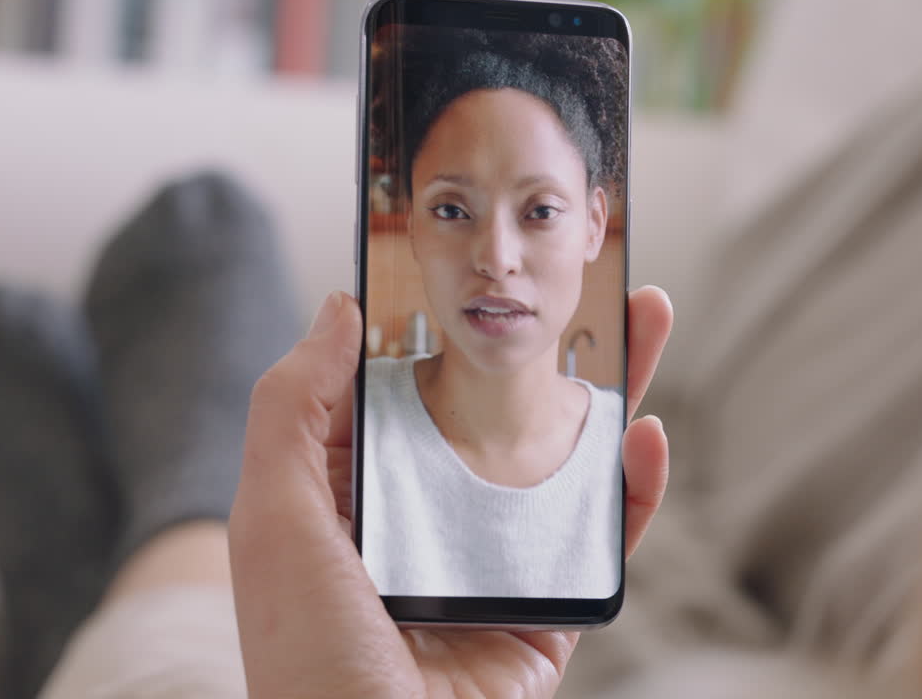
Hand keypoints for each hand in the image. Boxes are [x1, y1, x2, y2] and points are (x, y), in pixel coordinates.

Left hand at [230, 286, 673, 698]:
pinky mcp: (549, 605)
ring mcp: (494, 558)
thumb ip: (293, 408)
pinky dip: (635, 487)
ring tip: (646, 315)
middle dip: (545, 339)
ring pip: (563, 456)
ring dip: (611, 387)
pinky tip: (646, 435)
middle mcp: (429, 516)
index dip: (442, 320)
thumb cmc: (308, 659)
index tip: (480, 263)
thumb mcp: (274, 518)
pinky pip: (602, 536)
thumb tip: (339, 309)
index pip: (404, 383)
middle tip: (586, 269)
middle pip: (499, 406)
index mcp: (357, 490)